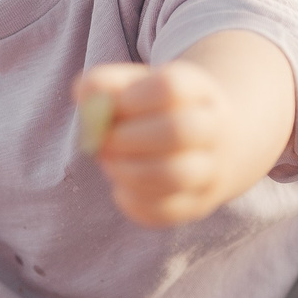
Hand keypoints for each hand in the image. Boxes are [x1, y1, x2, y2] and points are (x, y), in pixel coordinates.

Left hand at [74, 60, 236, 226]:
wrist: (203, 147)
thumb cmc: (155, 113)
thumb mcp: (134, 88)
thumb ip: (103, 86)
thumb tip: (83, 97)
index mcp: (198, 91)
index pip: (171, 87)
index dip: (133, 98)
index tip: (116, 105)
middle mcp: (213, 129)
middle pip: (178, 130)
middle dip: (128, 138)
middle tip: (104, 142)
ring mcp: (209, 170)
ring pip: (175, 175)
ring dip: (130, 171)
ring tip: (111, 165)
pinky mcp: (197, 204)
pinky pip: (165, 211)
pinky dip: (134, 202)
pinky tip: (121, 189)